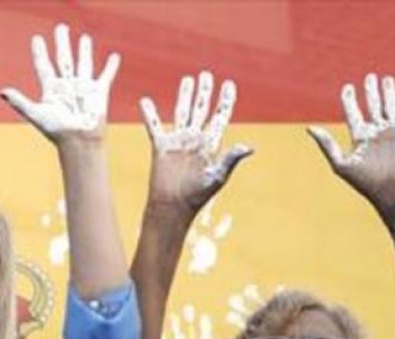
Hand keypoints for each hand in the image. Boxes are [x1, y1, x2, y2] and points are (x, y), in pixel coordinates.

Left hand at [1, 24, 118, 142]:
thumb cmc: (57, 130)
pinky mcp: (98, 93)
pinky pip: (105, 76)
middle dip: (62, 43)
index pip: (44, 65)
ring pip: (83, 63)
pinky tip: (114, 57)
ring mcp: (83, 88)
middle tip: (61, 27)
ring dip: (84, 51)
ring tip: (84, 38)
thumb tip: (2, 91)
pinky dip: (110, 67)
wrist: (79, 141)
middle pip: (63, 58)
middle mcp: (66, 86)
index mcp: (51, 90)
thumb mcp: (36, 114)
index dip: (39, 52)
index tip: (36, 39)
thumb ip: (20, 102)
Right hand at [140, 71, 251, 215]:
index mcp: (211, 144)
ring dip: (184, 96)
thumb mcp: (217, 176)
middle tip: (206, 75)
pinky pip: (154, 126)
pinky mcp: (161, 147)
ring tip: (187, 80)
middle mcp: (195, 139)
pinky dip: (149, 114)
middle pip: (201, 109)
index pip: (220, 116)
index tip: (228, 84)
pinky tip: (145, 101)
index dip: (225, 100)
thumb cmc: (196, 195)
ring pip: (181, 112)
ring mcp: (178, 142)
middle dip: (204, 92)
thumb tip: (248, 147)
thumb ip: (230, 159)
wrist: (172, 206)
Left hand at [307, 73, 394, 226]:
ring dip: (390, 92)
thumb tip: (309, 128)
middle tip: (369, 77)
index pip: (353, 113)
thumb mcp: (341, 164)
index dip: (350, 100)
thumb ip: (327, 145)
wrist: (393, 192)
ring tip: (387, 79)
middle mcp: (376, 132)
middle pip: (372, 106)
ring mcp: (393, 133)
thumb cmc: (365, 183)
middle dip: (370, 91)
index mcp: (359, 137)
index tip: (348, 87)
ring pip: (391, 106)